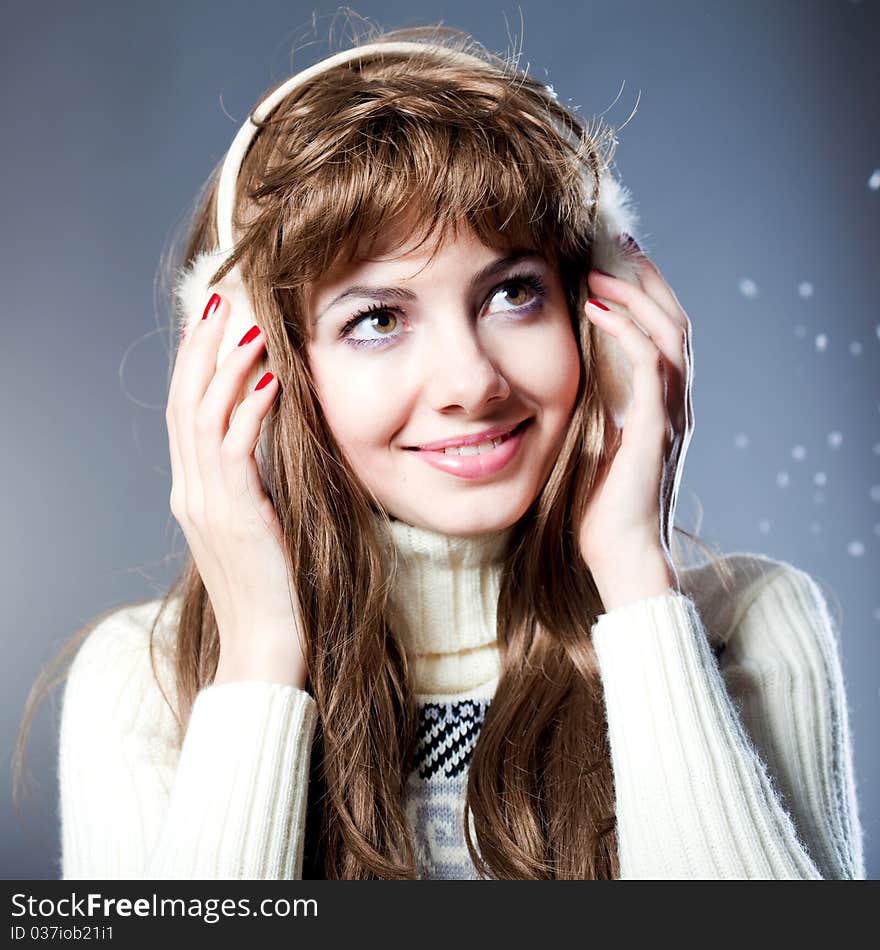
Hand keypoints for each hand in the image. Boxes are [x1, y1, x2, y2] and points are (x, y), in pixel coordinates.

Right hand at [166, 293, 306, 687]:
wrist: (263, 647)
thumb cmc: (270, 589)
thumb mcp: (256, 526)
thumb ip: (251, 485)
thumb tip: (268, 444)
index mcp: (194, 492)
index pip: (186, 413)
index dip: (196, 365)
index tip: (212, 324)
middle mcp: (190, 491)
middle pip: (184, 403)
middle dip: (201, 349)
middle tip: (219, 302)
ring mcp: (206, 503)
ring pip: (203, 417)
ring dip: (225, 367)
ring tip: (247, 326)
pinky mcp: (235, 515)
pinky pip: (234, 449)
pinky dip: (249, 409)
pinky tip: (269, 380)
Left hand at [577, 249, 693, 603]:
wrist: (622, 556)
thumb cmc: (604, 508)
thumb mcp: (600, 446)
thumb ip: (601, 411)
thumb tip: (579, 380)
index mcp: (663, 405)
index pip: (663, 333)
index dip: (644, 293)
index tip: (614, 260)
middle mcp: (677, 403)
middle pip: (675, 320)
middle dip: (646, 278)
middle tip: (614, 243)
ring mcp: (672, 415)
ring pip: (669, 333)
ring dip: (636, 294)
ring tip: (601, 267)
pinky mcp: (657, 430)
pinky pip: (649, 365)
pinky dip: (628, 331)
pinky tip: (597, 309)